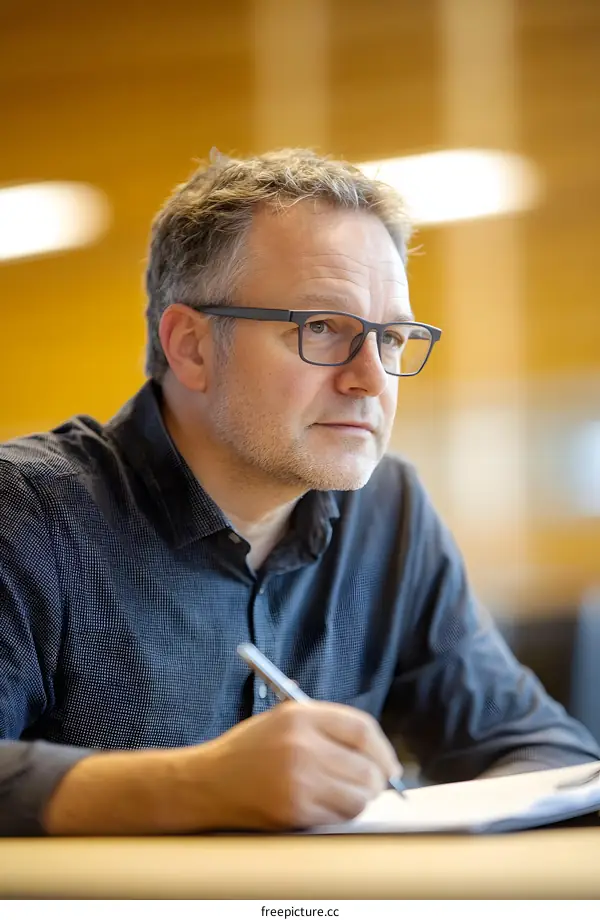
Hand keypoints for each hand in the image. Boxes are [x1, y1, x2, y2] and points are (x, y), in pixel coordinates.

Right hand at [195, 701, 401, 829]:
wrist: (208, 783)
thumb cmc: (249, 750)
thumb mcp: (284, 719)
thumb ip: (326, 726)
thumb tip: (374, 750)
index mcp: (300, 716)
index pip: (361, 729)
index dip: (382, 749)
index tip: (388, 763)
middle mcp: (302, 746)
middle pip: (366, 767)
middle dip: (378, 779)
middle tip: (374, 784)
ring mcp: (299, 781)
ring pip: (358, 797)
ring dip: (362, 799)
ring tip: (350, 795)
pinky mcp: (294, 811)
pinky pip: (339, 817)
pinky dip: (342, 814)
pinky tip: (329, 806)